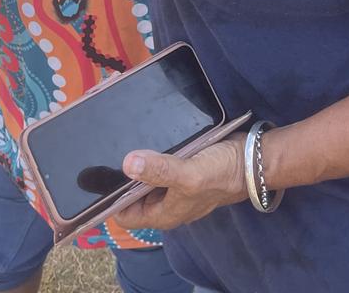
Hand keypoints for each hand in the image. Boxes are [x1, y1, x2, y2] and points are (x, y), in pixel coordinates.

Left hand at [114, 136, 247, 230]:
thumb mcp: (188, 174)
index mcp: (162, 213)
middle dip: (121, 176)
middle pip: (133, 193)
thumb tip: (127, 163)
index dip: (109, 199)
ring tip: (120, 138)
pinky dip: (152, 151)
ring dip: (137, 161)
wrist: (251, 160)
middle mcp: (165, 201)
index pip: (123, 214)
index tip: (97, 175)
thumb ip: (159, 170)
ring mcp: (174, 183)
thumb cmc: (220, 174)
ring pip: (146, 175)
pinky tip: (145, 134)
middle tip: (106, 149)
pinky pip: (160, 161)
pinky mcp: (182, 166)